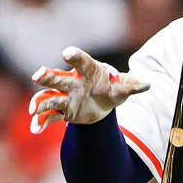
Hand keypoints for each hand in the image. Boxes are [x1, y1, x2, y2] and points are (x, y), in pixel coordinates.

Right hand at [29, 47, 148, 133]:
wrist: (101, 102)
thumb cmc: (111, 88)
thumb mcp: (122, 88)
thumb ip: (131, 85)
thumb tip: (147, 84)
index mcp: (88, 71)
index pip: (81, 62)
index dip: (75, 56)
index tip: (67, 53)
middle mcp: (73, 82)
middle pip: (58, 78)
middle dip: (48, 77)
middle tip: (38, 76)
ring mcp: (65, 96)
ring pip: (49, 96)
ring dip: (40, 101)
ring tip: (34, 109)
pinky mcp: (62, 110)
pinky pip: (49, 115)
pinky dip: (41, 121)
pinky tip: (36, 129)